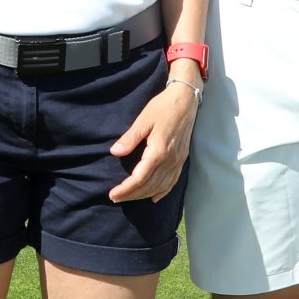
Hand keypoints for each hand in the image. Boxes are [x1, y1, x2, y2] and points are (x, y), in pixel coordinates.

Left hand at [108, 76, 199, 202]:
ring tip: (130, 198)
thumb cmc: (163, 107)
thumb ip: (130, 138)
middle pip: (149, 186)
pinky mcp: (182, 159)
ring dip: (144, 195)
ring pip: (161, 186)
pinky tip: (154, 197)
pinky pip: (172, 181)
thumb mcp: (143, 120)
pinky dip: (162, 192)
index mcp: (158, 151)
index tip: (113, 194)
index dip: (126, 189)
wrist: (185, 99)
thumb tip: (115, 152)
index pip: (140, 178)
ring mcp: (178, 161)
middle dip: (132, 195)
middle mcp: (170, 160)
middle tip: (116, 198)